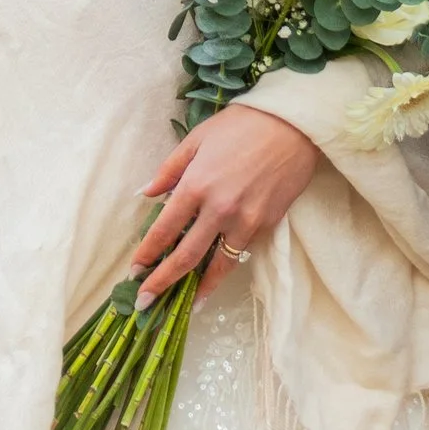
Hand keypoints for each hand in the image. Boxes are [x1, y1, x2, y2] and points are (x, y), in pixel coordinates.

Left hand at [133, 108, 320, 302]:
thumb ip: (169, 169)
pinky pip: (240, 252)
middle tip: (145, 301)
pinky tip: (214, 279)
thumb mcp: (197, 138)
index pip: (163, 230)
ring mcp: (245, 221)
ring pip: (217, 266)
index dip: (147, 254)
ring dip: (197, 288)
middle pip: (186, 257)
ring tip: (184, 304)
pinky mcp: (267, 225)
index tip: (134, 271)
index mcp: (196, 185)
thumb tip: (145, 194)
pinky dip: (225, 268)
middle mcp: (219, 209)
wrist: (293, 125)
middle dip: (162, 282)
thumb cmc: (241, 125)